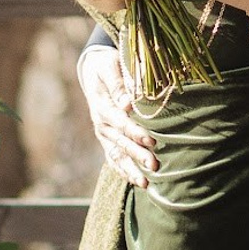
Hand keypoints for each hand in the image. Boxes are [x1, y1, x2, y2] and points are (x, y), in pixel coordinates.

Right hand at [79, 47, 156, 182]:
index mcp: (101, 105)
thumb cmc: (106, 65)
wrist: (94, 70)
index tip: (152, 140)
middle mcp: (101, 124)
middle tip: (154, 166)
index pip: (120, 122)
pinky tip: (137, 182)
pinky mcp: (108, 139)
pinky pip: (113, 158)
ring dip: (131, 170)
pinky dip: (124, 171)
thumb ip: (118, 83)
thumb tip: (127, 104)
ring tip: (146, 184)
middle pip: (120, 143)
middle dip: (137, 156)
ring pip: (116, 155)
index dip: (135, 132)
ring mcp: (103, 134)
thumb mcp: (110, 67)